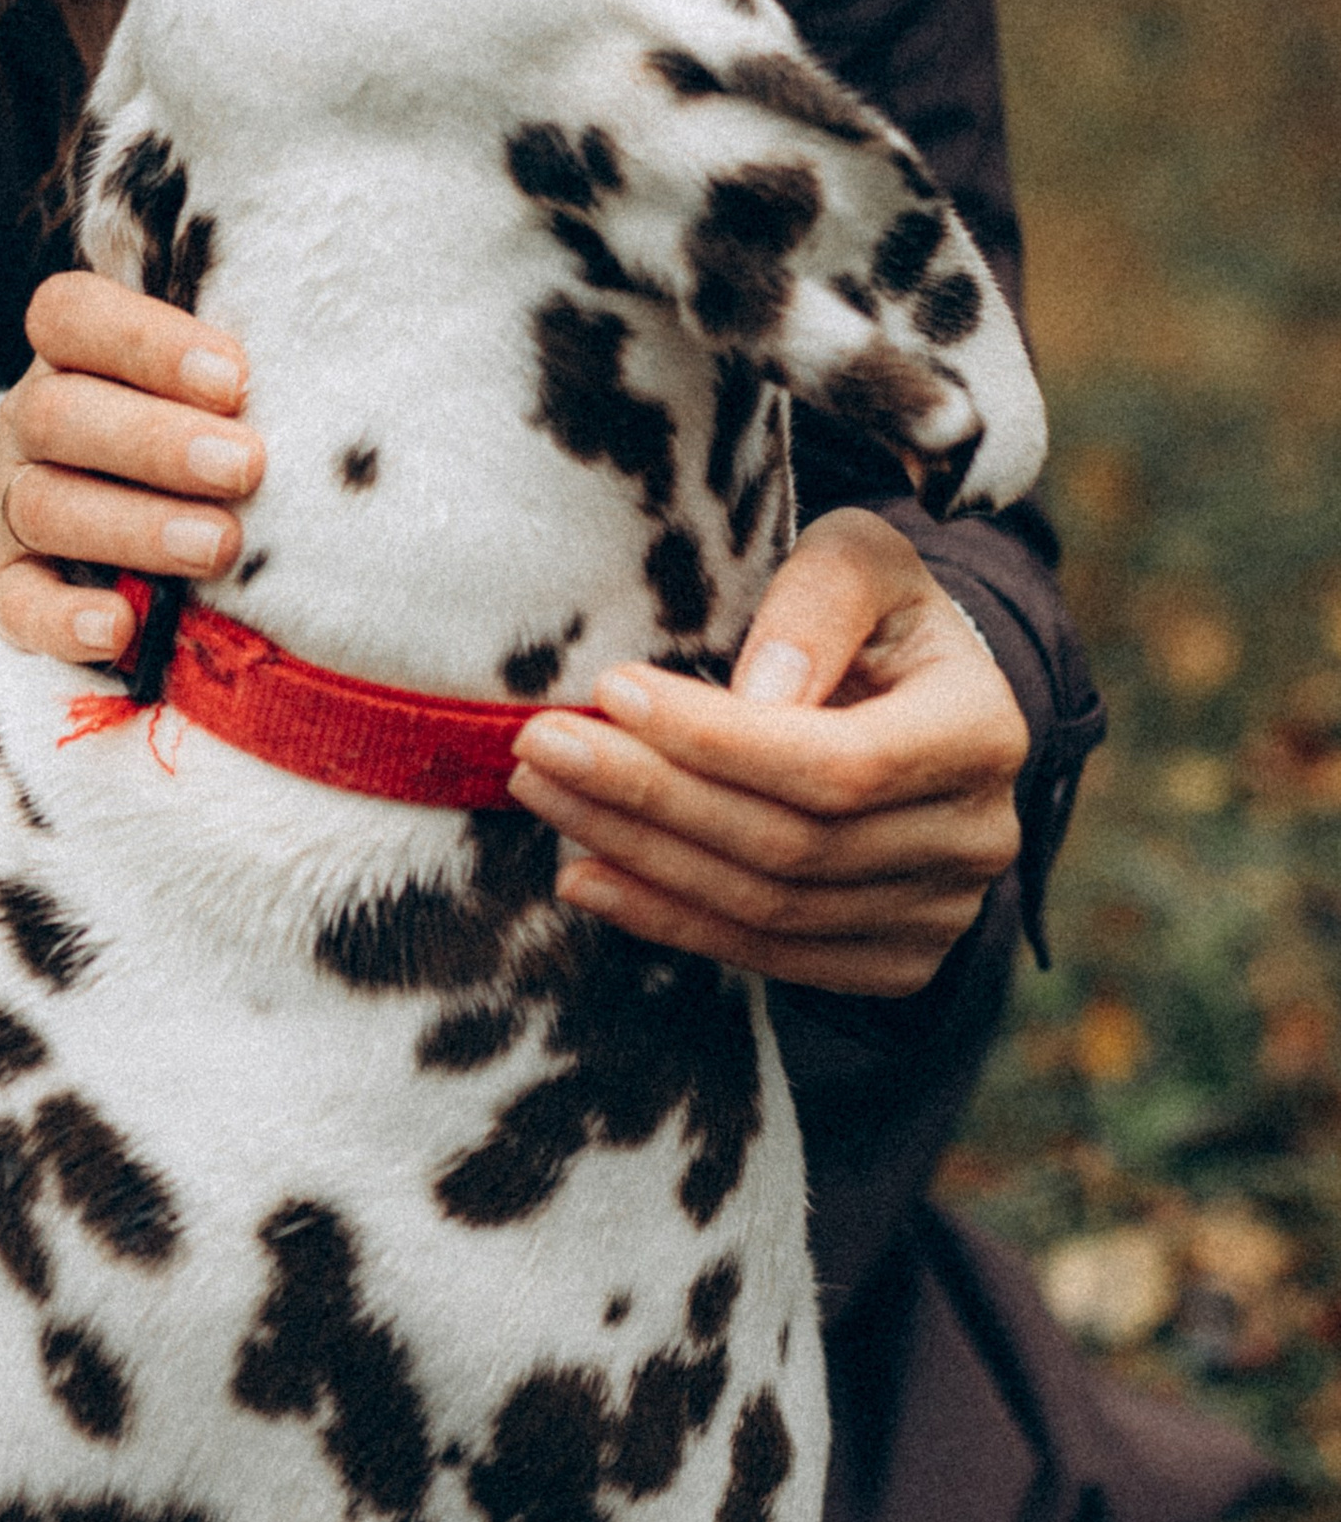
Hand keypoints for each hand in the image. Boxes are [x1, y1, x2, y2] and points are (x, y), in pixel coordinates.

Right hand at [0, 271, 260, 666]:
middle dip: (156, 442)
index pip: (71, 316)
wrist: (116, 516)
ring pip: (44, 505)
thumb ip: (233, 379)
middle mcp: (28, 422)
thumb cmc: (192, 434)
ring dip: (135, 526)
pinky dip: (63, 620)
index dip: (146, 343)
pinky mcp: (7, 586)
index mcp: (71, 355)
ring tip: (218, 545)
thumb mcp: (203, 391)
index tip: (235, 380)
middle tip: (246, 468)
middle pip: (58, 414)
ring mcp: (7, 504)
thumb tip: (321, 378)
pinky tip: (120, 628)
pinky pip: (16, 604)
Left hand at [505, 508, 1028, 998]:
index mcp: (982, 732)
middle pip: (791, 843)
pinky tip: (586, 877)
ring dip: (640, 856)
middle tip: (539, 747)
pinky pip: (769, 954)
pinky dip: (668, 920)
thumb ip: (819, 600)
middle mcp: (974, 839)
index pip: (837, 763)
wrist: (920, 701)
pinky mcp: (893, 960)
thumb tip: (759, 692)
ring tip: (546, 797)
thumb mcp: (861, 560)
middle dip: (650, 794)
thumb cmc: (874, 614)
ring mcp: (939, 914)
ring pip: (768, 906)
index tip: (609, 690)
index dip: (717, 739)